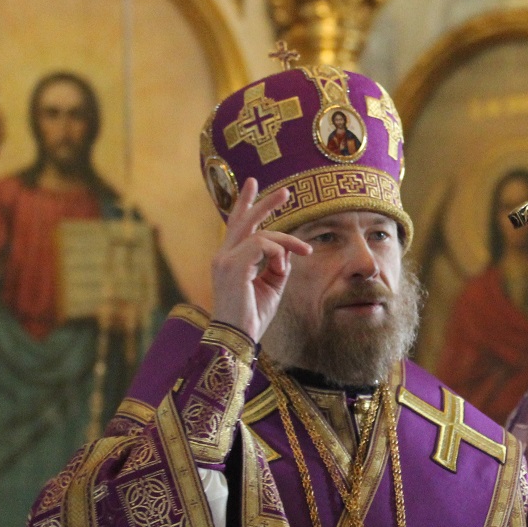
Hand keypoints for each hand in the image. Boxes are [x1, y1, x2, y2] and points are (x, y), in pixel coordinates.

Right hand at [210, 177, 312, 340]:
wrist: (238, 338)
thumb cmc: (252, 316)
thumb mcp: (271, 286)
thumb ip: (278, 265)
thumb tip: (287, 249)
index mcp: (229, 259)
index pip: (239, 226)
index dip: (248, 206)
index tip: (259, 189)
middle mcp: (223, 256)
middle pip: (244, 220)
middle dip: (265, 202)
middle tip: (287, 191)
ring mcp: (224, 260)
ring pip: (259, 233)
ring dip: (287, 240)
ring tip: (305, 251)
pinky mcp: (232, 267)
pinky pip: (259, 245)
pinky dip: (277, 251)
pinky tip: (283, 266)